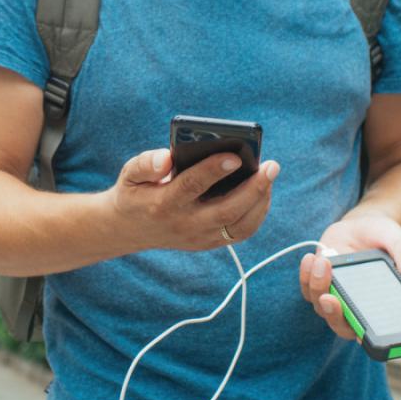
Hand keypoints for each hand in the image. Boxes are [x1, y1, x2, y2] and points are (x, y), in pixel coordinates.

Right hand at [108, 148, 279, 252]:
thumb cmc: (135, 191)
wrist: (129, 229)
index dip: (213, 170)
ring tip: (269, 175)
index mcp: (163, 204)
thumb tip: (167, 157)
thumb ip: (146, 163)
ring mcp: (199, 238)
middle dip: (252, 188)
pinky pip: (240, 232)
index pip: (192, 186)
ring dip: (260, 201)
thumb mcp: (130, 174)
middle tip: (271, 165)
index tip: (235, 156)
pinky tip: (263, 191)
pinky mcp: (209, 243)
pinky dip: (257, 213)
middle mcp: (184, 224)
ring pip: (239, 226)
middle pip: (225, 211)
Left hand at [299, 210, 400, 340]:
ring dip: (319, 287)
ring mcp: (336, 297)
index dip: (367, 338)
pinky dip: (307, 276)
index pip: (373, 334)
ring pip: (321, 306)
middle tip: (331, 299)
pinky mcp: (319, 283)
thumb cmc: (387, 241)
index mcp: (380, 308)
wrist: (366, 225)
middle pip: (341, 325)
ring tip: (324, 262)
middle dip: (335, 314)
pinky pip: (308, 288)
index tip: (360, 332)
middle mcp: (357, 309)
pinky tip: (312, 259)